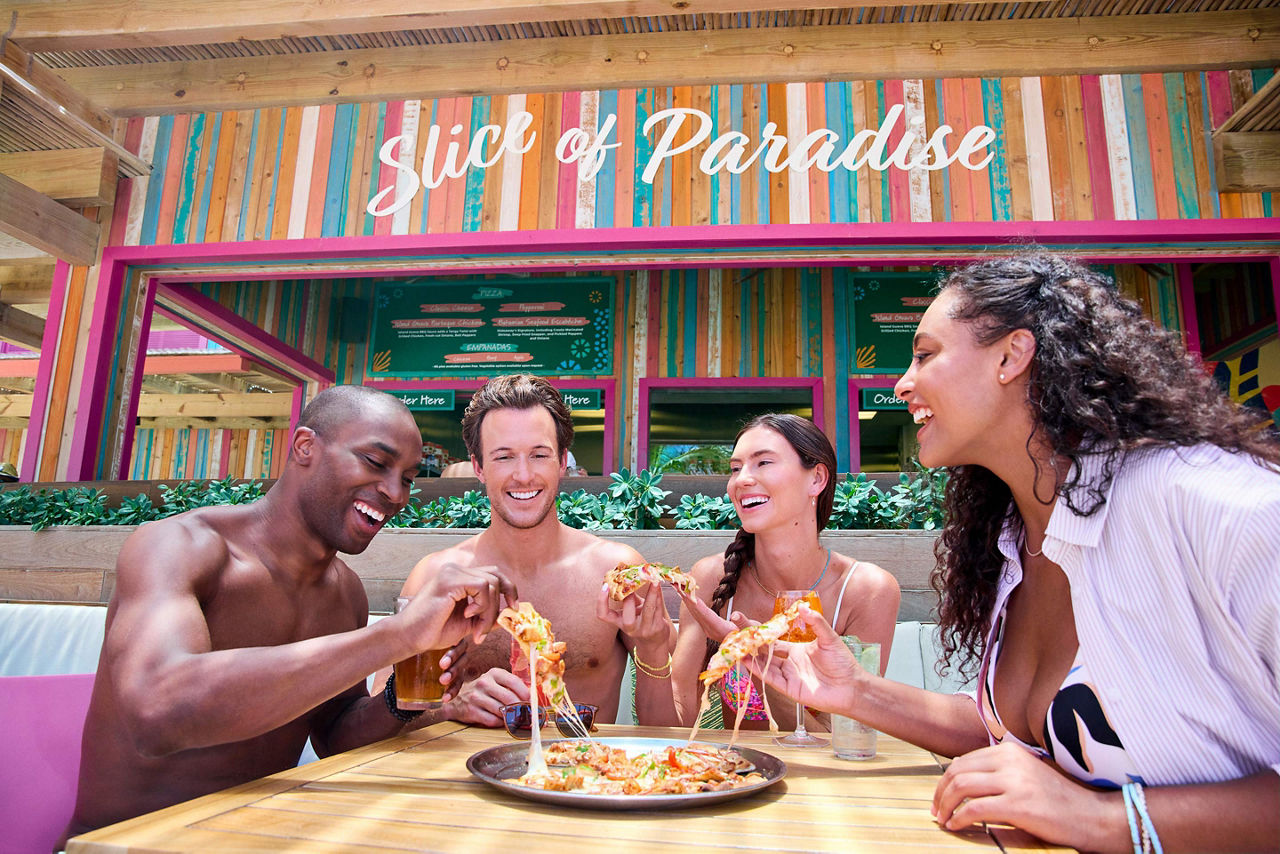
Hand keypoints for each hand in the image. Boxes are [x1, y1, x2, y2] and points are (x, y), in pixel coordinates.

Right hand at [398, 563, 516, 651]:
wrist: (409, 637)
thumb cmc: (433, 631)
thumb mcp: (468, 623)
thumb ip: (486, 615)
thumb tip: (508, 612)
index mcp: (459, 577)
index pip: (493, 573)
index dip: (508, 589)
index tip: (513, 607)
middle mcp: (456, 570)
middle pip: (496, 575)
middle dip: (500, 603)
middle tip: (487, 628)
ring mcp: (452, 572)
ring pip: (491, 583)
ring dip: (489, 611)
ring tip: (475, 630)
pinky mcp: (450, 580)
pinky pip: (481, 587)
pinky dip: (481, 606)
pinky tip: (467, 617)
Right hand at [441, 667, 529, 727]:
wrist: (456, 701)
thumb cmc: (482, 692)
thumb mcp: (495, 683)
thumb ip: (511, 687)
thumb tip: (531, 697)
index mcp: (493, 673)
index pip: (514, 682)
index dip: (525, 693)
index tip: (531, 701)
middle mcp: (484, 682)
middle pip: (509, 698)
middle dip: (520, 708)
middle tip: (526, 714)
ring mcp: (476, 697)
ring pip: (501, 710)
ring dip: (510, 716)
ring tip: (513, 718)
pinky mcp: (471, 711)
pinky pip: (492, 720)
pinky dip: (500, 723)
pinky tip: (501, 721)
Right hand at [596, 582, 673, 649]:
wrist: (654, 642)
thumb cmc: (641, 621)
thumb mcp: (632, 610)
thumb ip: (630, 597)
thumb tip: (630, 577)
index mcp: (619, 621)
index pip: (603, 615)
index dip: (601, 601)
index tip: (605, 586)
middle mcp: (630, 628)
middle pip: (628, 617)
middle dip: (629, 599)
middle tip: (633, 582)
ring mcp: (644, 629)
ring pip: (648, 610)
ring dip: (652, 593)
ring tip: (654, 580)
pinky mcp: (657, 627)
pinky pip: (659, 608)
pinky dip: (659, 596)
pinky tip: (659, 586)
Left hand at [676, 589, 750, 643]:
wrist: (749, 647)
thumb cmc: (750, 636)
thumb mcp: (750, 629)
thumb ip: (743, 622)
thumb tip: (735, 616)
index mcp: (720, 629)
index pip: (705, 614)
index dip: (696, 603)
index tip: (687, 593)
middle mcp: (711, 630)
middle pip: (696, 611)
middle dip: (686, 597)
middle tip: (678, 583)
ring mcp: (708, 629)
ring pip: (695, 612)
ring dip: (687, 598)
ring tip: (679, 585)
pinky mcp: (708, 627)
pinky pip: (697, 613)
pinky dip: (691, 603)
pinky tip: (687, 596)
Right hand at [745, 605, 864, 714]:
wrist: (852, 688)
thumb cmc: (843, 663)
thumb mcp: (829, 638)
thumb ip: (816, 623)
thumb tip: (802, 606)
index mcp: (796, 649)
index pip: (773, 638)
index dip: (759, 630)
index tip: (744, 619)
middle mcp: (789, 662)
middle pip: (765, 650)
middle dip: (749, 640)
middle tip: (733, 629)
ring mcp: (788, 676)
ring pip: (764, 664)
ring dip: (750, 655)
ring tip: (735, 645)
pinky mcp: (789, 689)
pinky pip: (770, 678)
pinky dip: (758, 670)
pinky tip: (747, 661)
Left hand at [932, 742, 1116, 848]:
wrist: (1089, 815)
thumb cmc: (1056, 799)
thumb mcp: (1025, 774)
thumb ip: (996, 770)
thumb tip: (959, 772)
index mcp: (1009, 751)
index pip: (964, 761)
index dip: (945, 780)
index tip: (939, 796)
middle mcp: (1009, 761)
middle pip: (957, 771)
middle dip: (940, 792)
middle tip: (936, 809)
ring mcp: (1014, 781)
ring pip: (961, 787)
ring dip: (945, 805)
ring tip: (943, 818)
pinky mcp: (1017, 804)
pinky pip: (975, 809)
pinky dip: (960, 818)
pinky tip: (956, 826)